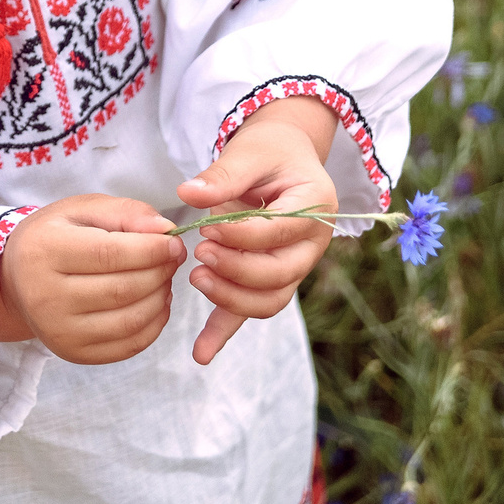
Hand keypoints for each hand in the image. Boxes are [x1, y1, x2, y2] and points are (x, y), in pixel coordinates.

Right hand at [0, 194, 183, 363]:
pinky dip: (153, 325)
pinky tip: (155, 303)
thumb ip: (125, 212)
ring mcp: (58, 331)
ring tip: (163, 280)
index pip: (110, 254)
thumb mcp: (82, 209)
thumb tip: (165, 230)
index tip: (174, 243)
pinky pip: (128, 346)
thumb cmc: (54, 237)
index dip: (152, 249)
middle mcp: (46, 297)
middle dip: (160, 272)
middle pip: (123, 289)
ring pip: (129, 321)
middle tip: (172, 259)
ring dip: (160, 298)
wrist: (17, 280)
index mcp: (44, 251)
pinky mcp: (72, 353)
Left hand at [173, 99, 340, 365]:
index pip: (280, 232)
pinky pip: (252, 310)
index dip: (242, 235)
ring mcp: (295, 266)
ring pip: (270, 299)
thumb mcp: (249, 151)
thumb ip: (223, 174)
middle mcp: (312, 244)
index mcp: (316, 206)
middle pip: (280, 274)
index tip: (206, 229)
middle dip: (237, 270)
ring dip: (231, 297)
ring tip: (196, 279)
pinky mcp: (272, 280)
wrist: (284, 156)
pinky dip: (225, 330)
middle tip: (201, 253)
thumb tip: (188, 194)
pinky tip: (200, 353)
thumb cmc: (268, 151)